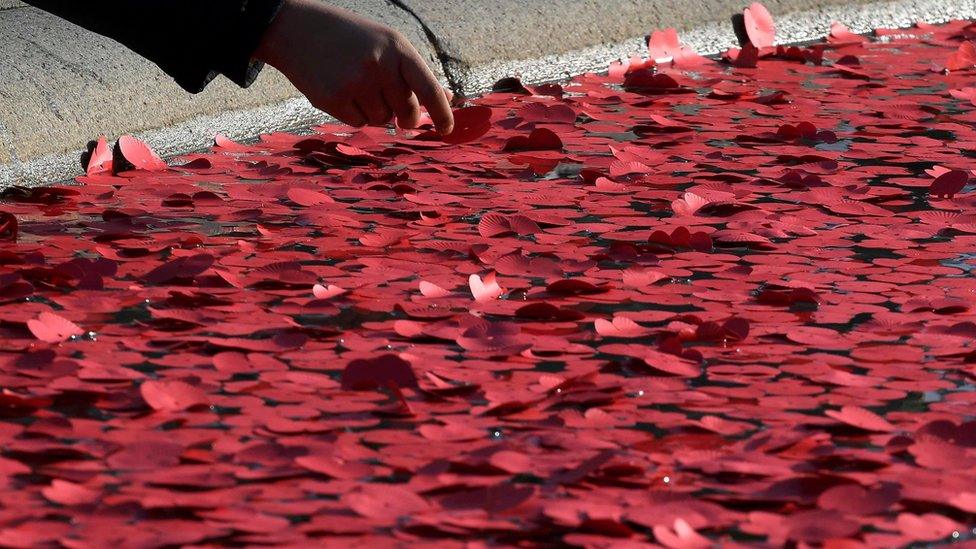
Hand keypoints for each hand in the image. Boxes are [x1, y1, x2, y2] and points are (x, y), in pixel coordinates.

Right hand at [254, 0, 453, 133]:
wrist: (296, 29)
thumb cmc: (349, 38)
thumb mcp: (385, 43)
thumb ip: (413, 72)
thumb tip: (446, 99)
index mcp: (397, 48)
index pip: (428, 88)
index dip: (441, 113)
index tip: (446, 130)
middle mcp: (378, 65)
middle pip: (406, 111)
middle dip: (405, 117)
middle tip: (401, 117)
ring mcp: (355, 83)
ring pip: (382, 120)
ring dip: (376, 112)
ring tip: (359, 88)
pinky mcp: (333, 99)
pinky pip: (359, 123)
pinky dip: (355, 115)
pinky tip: (342, 92)